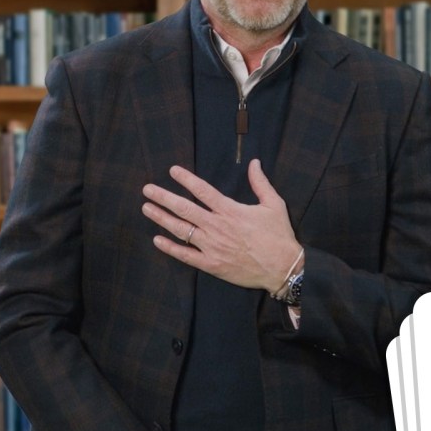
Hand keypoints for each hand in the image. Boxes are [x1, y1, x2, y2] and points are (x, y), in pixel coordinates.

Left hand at [141, 159, 301, 292]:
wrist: (283, 268)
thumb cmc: (279, 236)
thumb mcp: (274, 204)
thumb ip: (260, 183)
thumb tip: (255, 162)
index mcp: (230, 210)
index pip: (203, 190)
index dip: (186, 179)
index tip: (172, 170)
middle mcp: (217, 227)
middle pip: (185, 208)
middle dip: (164, 197)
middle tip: (147, 189)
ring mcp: (212, 247)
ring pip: (181, 230)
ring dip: (162, 218)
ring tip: (146, 208)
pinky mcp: (212, 265)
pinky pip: (186, 256)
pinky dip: (170, 248)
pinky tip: (157, 240)